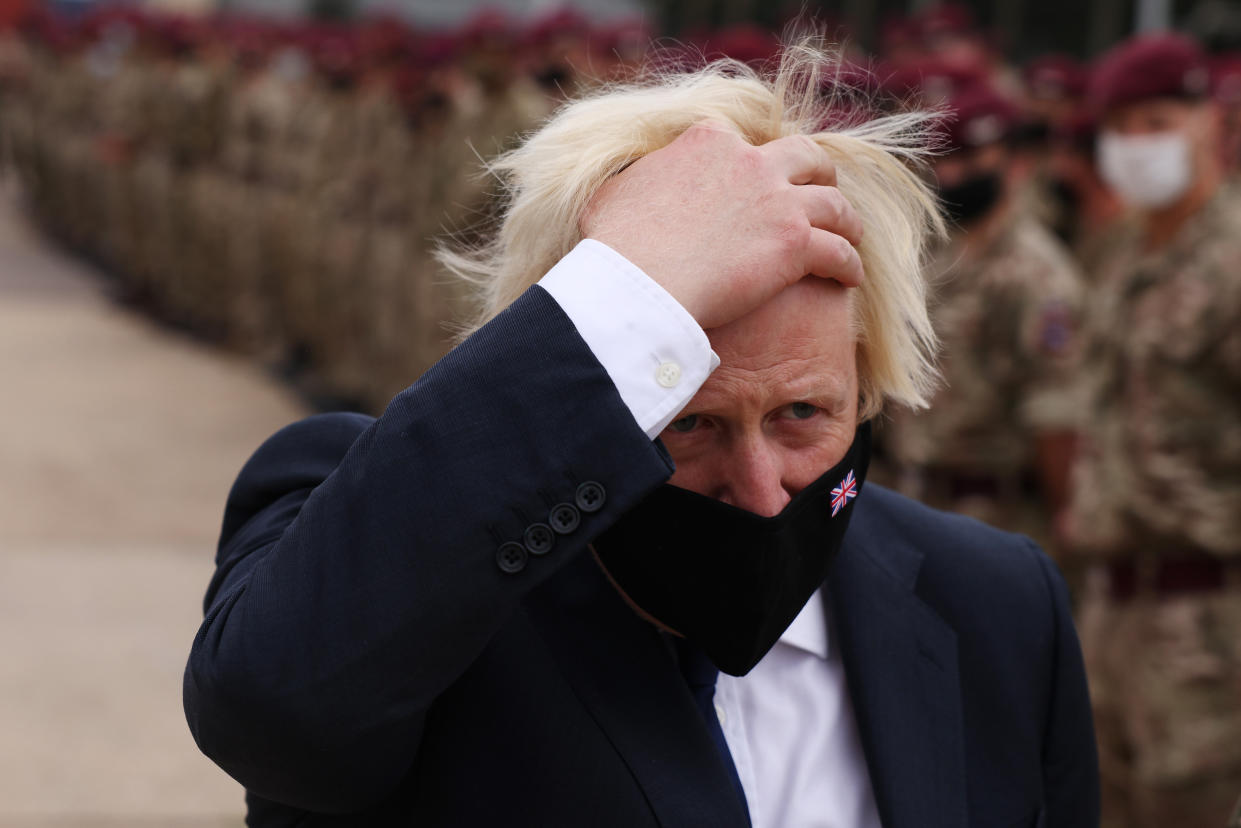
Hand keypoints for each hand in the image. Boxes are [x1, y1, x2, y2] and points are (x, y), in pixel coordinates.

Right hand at [580, 121, 863, 329]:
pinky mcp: (795, 243)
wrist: (640, 283)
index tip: (759, 180)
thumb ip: (634, 182)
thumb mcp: (614, 194)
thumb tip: (628, 189)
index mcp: (708, 142)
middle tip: (821, 191)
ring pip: (833, 203)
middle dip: (818, 173)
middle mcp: (751, 161)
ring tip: (850, 235)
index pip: (742, 143)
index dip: (755, 163)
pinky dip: (849, 264)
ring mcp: (777, 200)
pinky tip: (850, 278)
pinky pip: (839, 251)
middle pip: (804, 157)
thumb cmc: (616, 246)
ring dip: (846, 220)